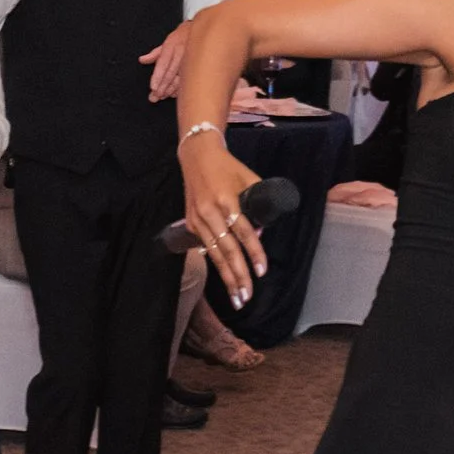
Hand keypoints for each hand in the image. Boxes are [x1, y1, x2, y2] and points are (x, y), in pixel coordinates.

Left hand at [141, 22, 191, 102]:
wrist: (198, 32)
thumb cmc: (180, 39)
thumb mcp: (166, 43)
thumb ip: (154, 54)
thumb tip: (142, 60)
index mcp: (170, 47)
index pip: (163, 63)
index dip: (158, 76)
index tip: (153, 87)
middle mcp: (180, 53)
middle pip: (170, 73)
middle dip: (163, 86)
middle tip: (156, 96)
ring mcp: (189, 60)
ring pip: (180, 78)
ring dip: (171, 89)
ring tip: (163, 96)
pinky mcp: (195, 66)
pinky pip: (188, 79)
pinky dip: (180, 88)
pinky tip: (173, 94)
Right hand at [178, 134, 266, 304]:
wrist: (197, 156)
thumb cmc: (229, 167)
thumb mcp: (250, 180)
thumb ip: (259, 206)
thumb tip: (259, 235)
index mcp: (226, 200)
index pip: (244, 232)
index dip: (254, 252)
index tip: (262, 271)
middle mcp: (209, 212)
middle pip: (226, 249)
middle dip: (238, 275)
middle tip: (246, 296)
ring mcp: (197, 219)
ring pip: (214, 254)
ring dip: (227, 277)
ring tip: (237, 297)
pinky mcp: (191, 223)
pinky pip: (207, 247)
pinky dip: (217, 264)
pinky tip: (226, 280)